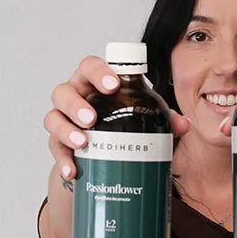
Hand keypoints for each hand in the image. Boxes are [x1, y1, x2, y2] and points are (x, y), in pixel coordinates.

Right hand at [44, 56, 188, 183]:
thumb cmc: (124, 126)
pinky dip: (63, 160)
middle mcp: (75, 97)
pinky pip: (54, 149)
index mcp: (94, 83)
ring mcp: (63, 121)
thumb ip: (164, 120)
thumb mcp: (145, 122)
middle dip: (76, 104)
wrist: (104, 156)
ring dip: (66, 130)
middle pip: (63, 91)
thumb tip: (182, 124)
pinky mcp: (58, 144)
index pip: (90, 66)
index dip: (99, 71)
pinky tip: (73, 171)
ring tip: (83, 142)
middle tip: (92, 118)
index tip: (113, 84)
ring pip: (53, 117)